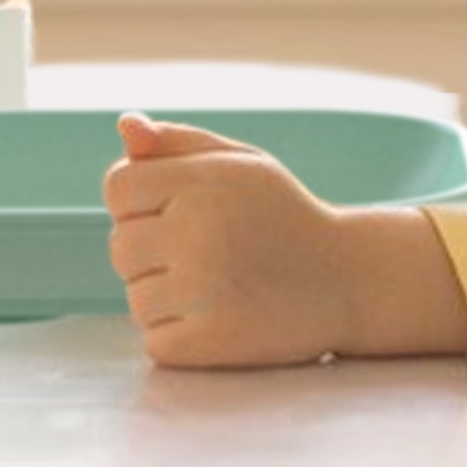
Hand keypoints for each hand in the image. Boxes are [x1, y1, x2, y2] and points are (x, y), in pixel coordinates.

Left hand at [105, 115, 349, 366]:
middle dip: (152, 251)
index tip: (177, 210)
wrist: (348, 279)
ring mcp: (204, 290)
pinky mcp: (209, 341)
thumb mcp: (241, 164)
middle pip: (120, 245)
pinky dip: (179, 335)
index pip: (118, 186)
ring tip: (219, 284)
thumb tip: (125, 125)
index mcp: (204, 182)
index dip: (140, 200)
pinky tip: (220, 316)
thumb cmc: (284, 215)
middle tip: (207, 251)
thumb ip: (178, 142)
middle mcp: (199, 233)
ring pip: (135, 297)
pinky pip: (155, 340)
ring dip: (166, 296)